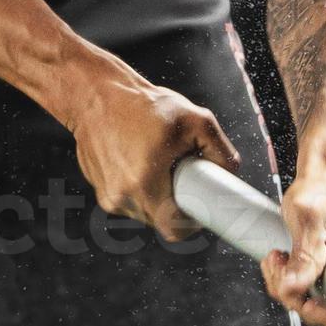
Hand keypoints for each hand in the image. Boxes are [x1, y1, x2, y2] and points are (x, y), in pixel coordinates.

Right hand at [70, 78, 236, 240]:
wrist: (95, 94)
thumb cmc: (142, 105)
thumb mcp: (194, 120)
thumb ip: (220, 149)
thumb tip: (230, 171)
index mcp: (145, 187)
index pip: (176, 230)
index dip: (192, 222)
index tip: (197, 204)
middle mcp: (121, 198)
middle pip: (160, 219)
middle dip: (174, 201)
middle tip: (180, 173)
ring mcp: (106, 194)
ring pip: (142, 209)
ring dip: (154, 193)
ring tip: (155, 160)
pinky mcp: (98, 186)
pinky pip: (125, 196)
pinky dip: (135, 183)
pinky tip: (136, 157)